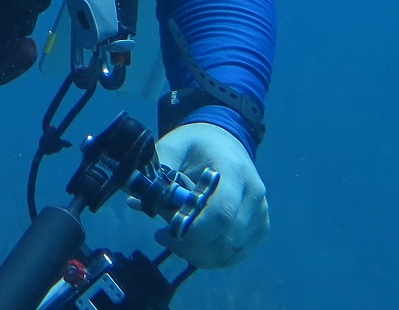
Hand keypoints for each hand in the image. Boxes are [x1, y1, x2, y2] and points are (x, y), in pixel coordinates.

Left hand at [154, 122, 268, 268]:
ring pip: (229, 253)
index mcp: (233, 170)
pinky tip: (190, 243)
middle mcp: (254, 194)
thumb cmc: (195, 145)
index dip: (193, 231)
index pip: (221, 213)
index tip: (164, 231)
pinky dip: (209, 256)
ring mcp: (261, 213)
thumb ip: (158, 173)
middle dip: (188, 245)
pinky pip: (234, 256)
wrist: (224, 142)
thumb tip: (137, 201)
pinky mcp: (260, 227)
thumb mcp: (172, 147)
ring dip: (196, 253)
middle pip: (225, 240)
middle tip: (162, 233)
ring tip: (174, 236)